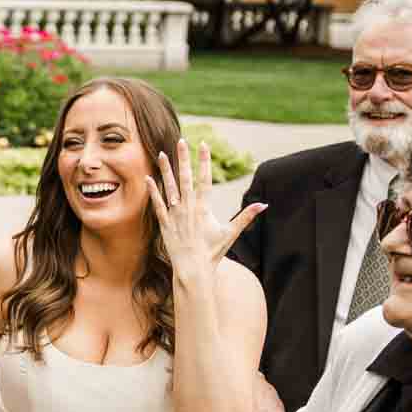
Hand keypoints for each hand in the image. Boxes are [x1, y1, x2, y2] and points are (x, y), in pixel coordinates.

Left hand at [145, 138, 265, 275]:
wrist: (193, 269)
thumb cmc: (213, 252)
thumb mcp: (231, 233)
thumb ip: (246, 217)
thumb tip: (264, 205)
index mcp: (204, 208)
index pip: (205, 179)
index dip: (204, 161)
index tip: (203, 144)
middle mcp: (188, 208)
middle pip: (186, 178)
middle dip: (184, 158)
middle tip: (181, 141)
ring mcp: (175, 215)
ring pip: (169, 187)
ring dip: (166, 170)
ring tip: (162, 154)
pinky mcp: (165, 223)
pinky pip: (158, 204)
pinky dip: (153, 191)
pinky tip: (148, 178)